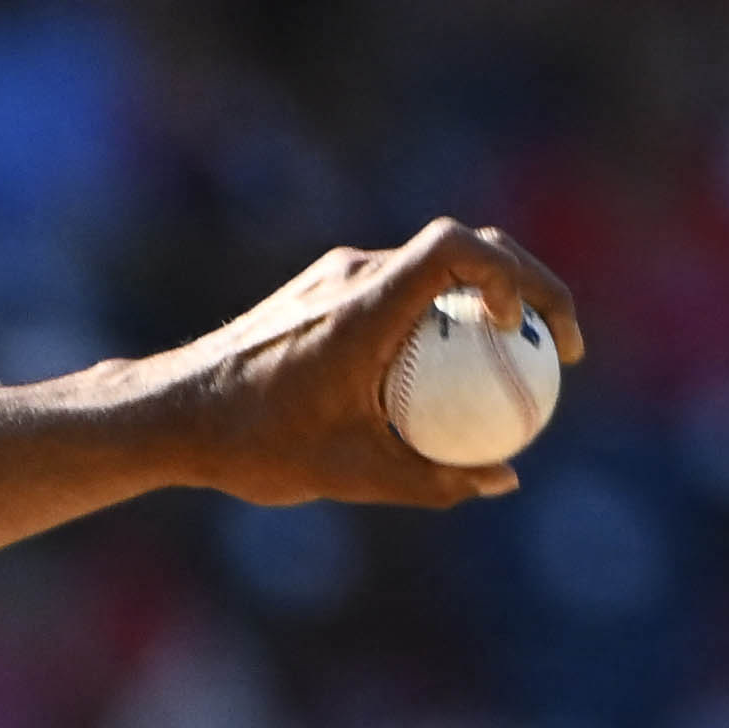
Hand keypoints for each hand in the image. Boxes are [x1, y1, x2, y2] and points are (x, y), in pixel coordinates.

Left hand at [127, 216, 590, 509]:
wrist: (170, 413)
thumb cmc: (251, 445)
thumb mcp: (347, 474)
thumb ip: (430, 480)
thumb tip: (502, 481)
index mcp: (363, 307)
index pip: (457, 250)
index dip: (514, 274)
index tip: (531, 329)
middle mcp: (352, 276)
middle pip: (463, 247)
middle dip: (526, 283)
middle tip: (559, 345)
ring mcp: (335, 276)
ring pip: (433, 266)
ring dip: (485, 298)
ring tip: (518, 359)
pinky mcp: (323, 290)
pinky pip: (402, 288)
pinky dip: (442, 316)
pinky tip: (450, 374)